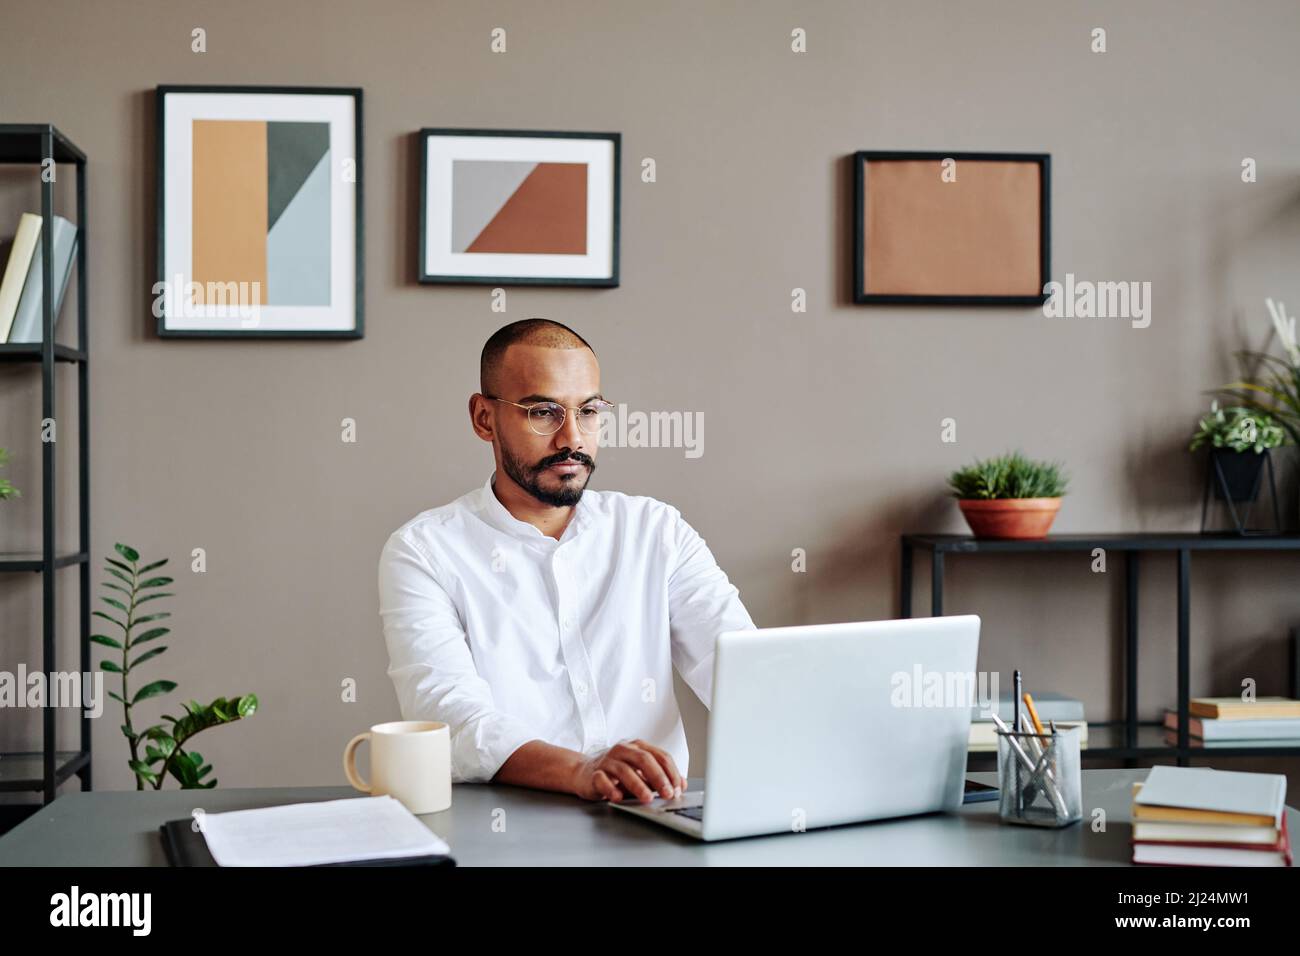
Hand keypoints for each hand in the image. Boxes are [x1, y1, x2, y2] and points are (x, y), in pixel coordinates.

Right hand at [570, 739, 685, 803]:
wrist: (583, 772)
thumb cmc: (616, 772)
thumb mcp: (640, 771)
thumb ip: (659, 776)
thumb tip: (681, 785)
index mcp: (638, 747)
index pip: (660, 756)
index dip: (671, 772)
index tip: (678, 788)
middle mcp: (623, 750)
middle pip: (644, 759)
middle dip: (658, 777)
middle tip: (667, 793)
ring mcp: (607, 761)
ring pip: (624, 770)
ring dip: (638, 785)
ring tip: (647, 798)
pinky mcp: (594, 774)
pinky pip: (602, 780)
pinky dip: (611, 789)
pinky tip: (618, 798)